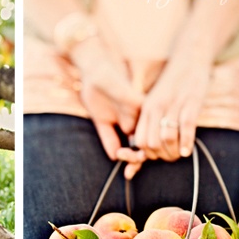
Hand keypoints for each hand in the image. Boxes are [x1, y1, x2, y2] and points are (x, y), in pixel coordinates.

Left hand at [64, 23, 141, 163]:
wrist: (91, 69)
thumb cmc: (108, 76)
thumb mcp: (120, 90)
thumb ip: (129, 103)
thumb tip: (138, 115)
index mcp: (140, 111)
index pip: (148, 134)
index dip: (148, 149)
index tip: (142, 157)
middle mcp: (132, 117)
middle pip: (140, 143)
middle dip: (138, 158)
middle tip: (130, 168)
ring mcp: (118, 120)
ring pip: (126, 144)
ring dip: (128, 157)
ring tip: (126, 168)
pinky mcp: (103, 122)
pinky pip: (109, 138)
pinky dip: (111, 149)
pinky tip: (114, 155)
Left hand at [129, 43, 209, 160]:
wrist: (190, 58)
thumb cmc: (175, 84)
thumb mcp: (157, 100)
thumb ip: (152, 119)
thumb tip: (152, 144)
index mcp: (147, 109)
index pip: (140, 140)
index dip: (149, 154)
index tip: (160, 153)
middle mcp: (157, 108)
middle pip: (152, 143)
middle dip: (163, 156)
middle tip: (173, 156)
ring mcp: (173, 105)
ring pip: (167, 138)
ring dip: (174, 152)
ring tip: (181, 153)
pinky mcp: (190, 102)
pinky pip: (185, 127)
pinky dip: (186, 143)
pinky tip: (188, 151)